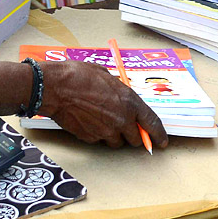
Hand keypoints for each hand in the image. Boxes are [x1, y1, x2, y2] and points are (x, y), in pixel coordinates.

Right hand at [39, 61, 168, 149]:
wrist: (55, 87)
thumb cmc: (78, 76)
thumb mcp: (105, 75)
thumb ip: (118, 90)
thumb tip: (121, 96)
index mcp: (128, 101)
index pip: (151, 123)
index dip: (159, 134)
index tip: (162, 141)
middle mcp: (121, 119)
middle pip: (135, 138)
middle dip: (132, 133)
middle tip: (124, 124)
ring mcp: (106, 131)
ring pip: (117, 142)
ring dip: (115, 135)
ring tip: (102, 119)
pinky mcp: (91, 138)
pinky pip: (100, 141)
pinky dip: (98, 134)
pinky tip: (89, 120)